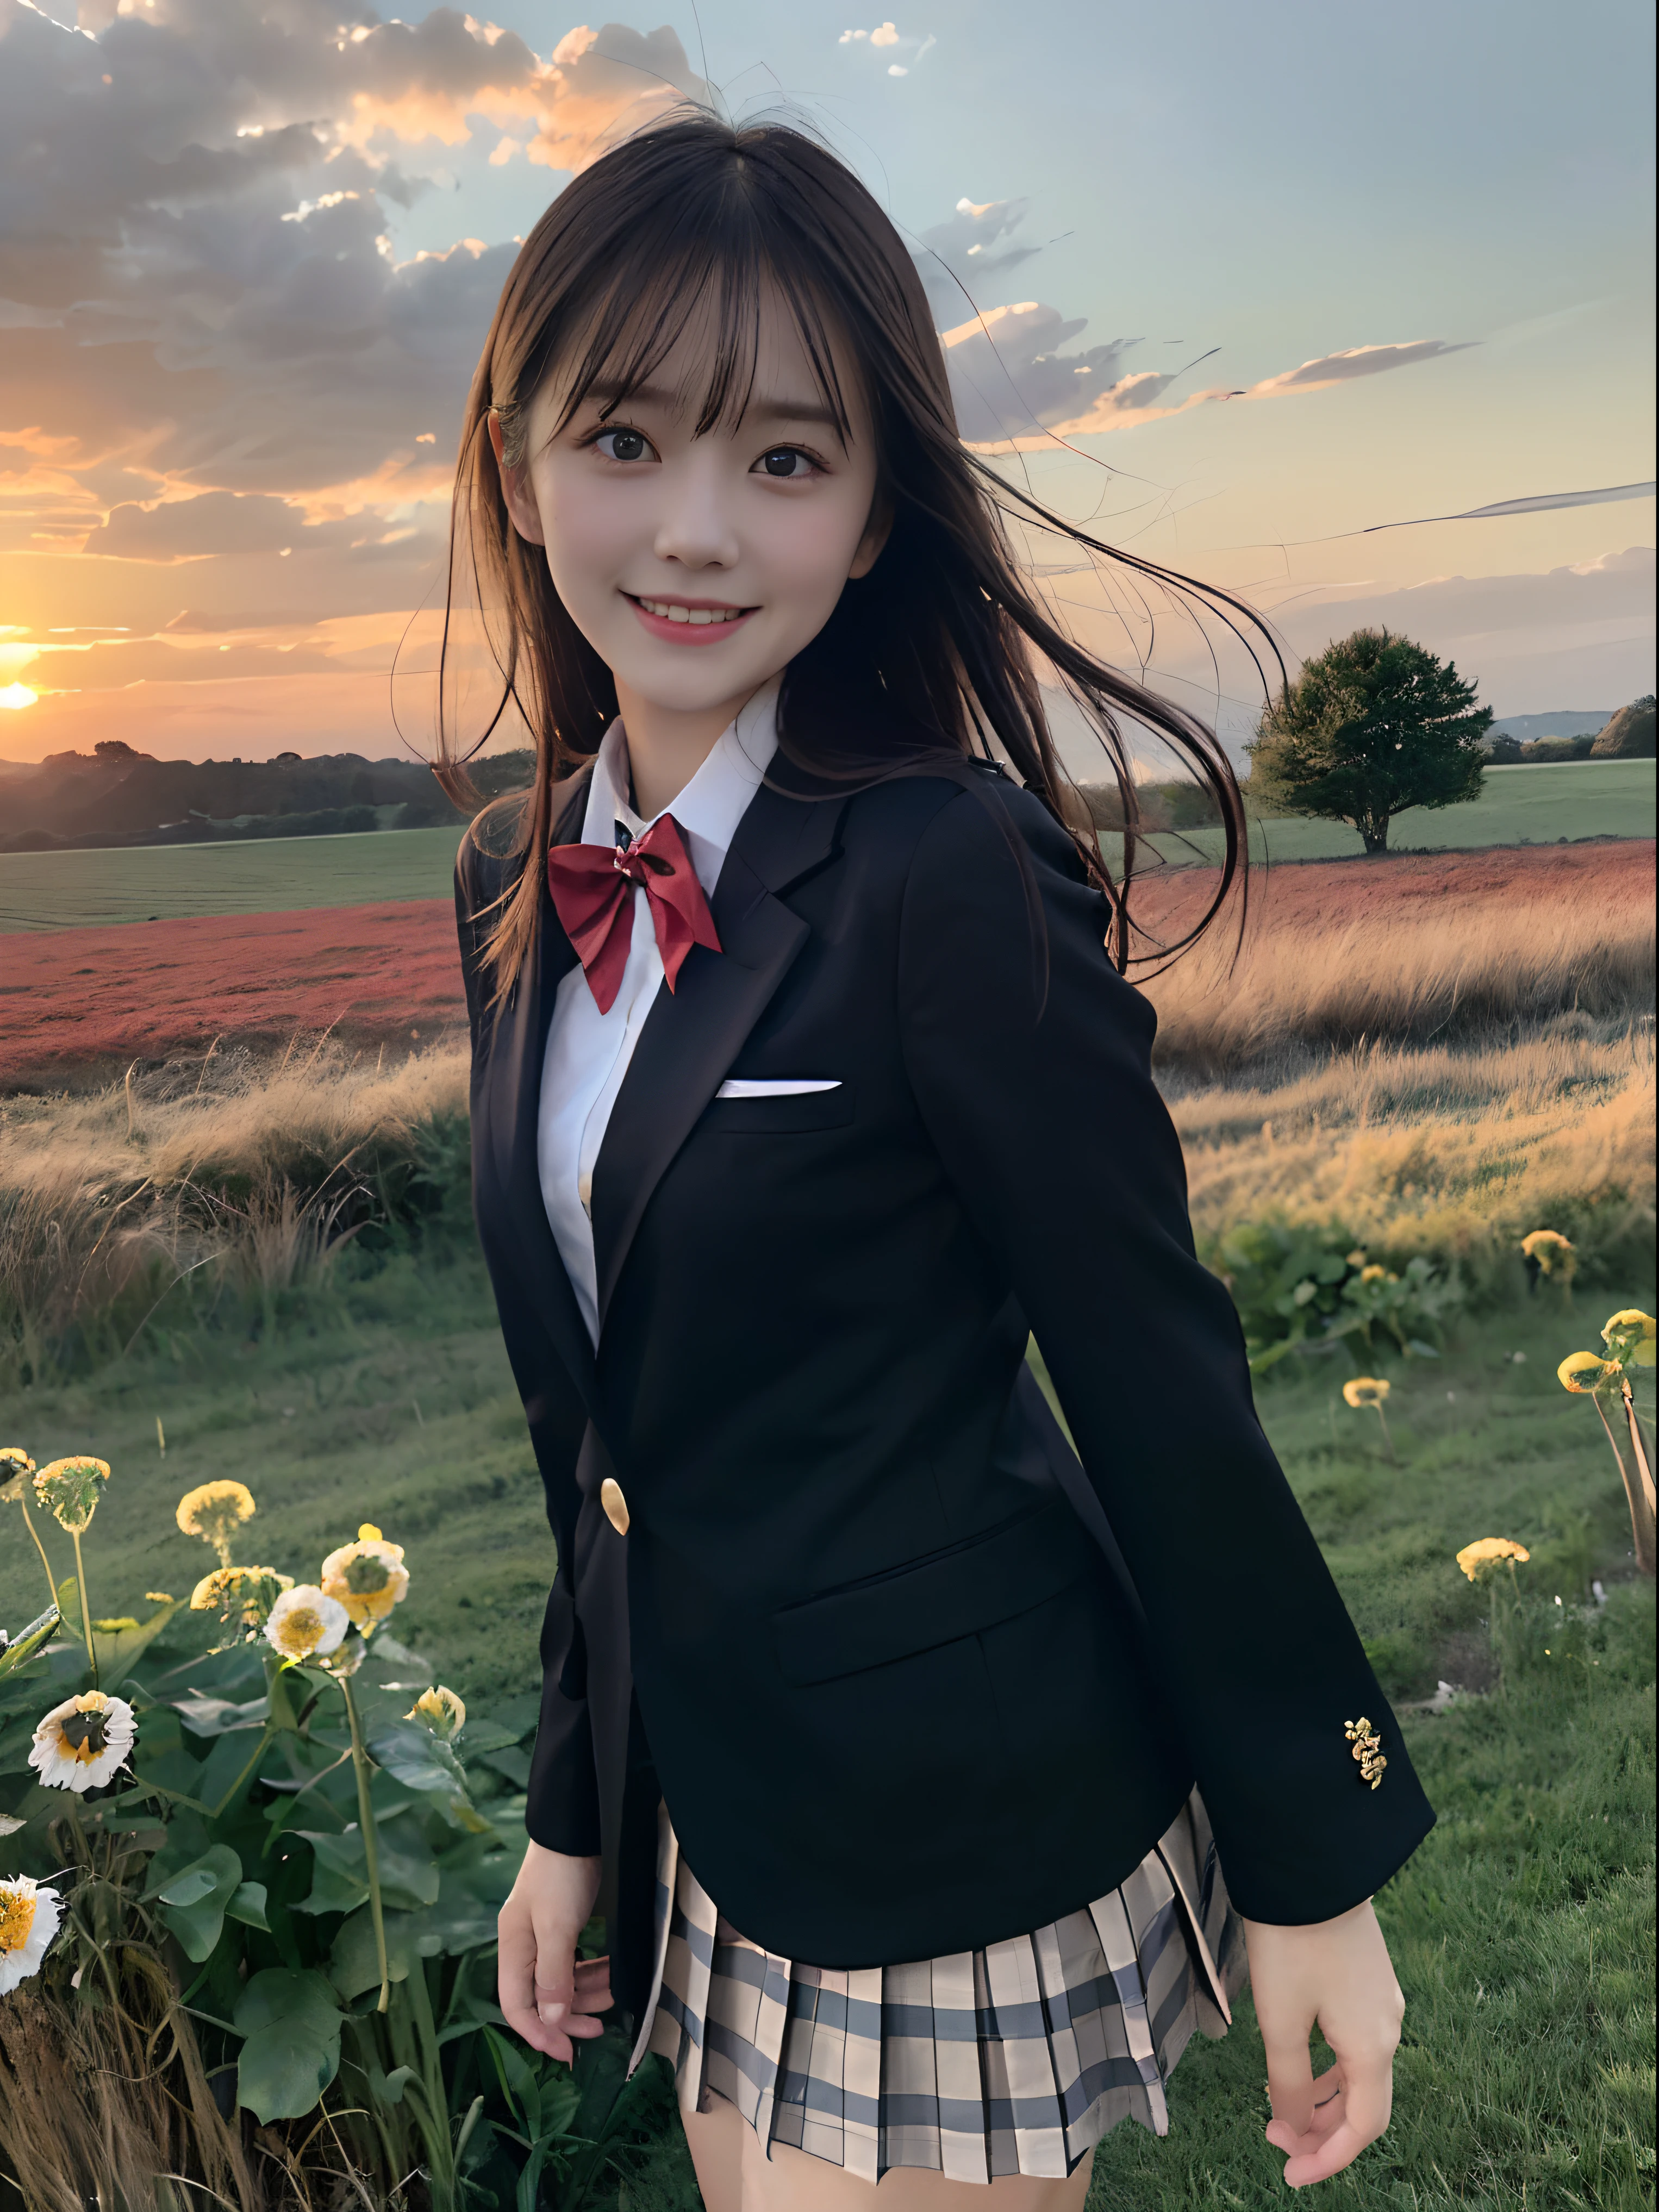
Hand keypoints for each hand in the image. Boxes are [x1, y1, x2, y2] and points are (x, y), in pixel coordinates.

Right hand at [497, 1840, 612, 2060]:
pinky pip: (573, 1963)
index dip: (538, 2034)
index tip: (566, 2053)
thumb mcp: (557, 1927)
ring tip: (612, 2003)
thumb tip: (551, 2019)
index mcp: (513, 1950)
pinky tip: (610, 1978)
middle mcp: (524, 1948)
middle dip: (567, 2018)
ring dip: (584, 1997)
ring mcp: (543, 1937)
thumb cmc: (562, 1878)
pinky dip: (590, 1974)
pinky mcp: (562, 1927)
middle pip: (539, 1998)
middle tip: (597, 2032)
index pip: (515, 2006)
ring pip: (560, 1982)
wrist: (576, 1829)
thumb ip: (553, 1974)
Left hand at [1243, 1900, 1404, 2186]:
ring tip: (1276, 2105)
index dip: (1328, 2159)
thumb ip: (1288, 2082)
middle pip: (1365, 2104)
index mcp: (1374, 2045)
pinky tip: (1294, 2062)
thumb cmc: (1291, 1942)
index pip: (1364, 2127)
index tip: (1288, 2174)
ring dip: (1323, 2100)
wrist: (1309, 1865)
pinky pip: (1355, 2043)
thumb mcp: (1281, 2019)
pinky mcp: (1369, 1980)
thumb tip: (1292, 2126)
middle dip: (1321, 2132)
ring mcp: (1383, 2001)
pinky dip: (1328, 2067)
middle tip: (1274, 2141)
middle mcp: (1390, 2027)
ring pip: (1359, 2074)